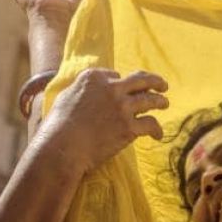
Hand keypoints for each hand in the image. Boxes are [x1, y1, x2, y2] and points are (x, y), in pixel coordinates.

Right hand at [36, 68, 168, 173]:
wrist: (62, 147)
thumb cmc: (57, 125)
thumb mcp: (66, 97)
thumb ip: (80, 89)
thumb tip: (86, 90)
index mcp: (94, 77)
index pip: (115, 75)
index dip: (120, 83)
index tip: (123, 88)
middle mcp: (111, 88)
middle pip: (140, 79)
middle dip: (154, 81)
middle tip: (162, 85)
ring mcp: (122, 107)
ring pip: (151, 99)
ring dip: (161, 101)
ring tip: (165, 103)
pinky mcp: (129, 128)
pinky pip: (151, 124)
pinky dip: (156, 129)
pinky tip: (157, 134)